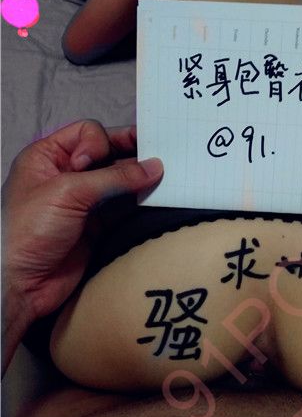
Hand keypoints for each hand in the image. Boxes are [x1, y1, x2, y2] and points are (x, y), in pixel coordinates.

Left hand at [2, 120, 162, 373]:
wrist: (22, 283)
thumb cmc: (29, 230)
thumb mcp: (68, 192)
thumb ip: (114, 177)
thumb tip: (154, 167)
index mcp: (49, 156)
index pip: (88, 133)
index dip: (100, 144)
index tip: (94, 163)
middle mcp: (67, 173)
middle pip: (108, 153)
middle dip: (131, 155)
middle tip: (159, 157)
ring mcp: (84, 200)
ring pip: (120, 180)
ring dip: (140, 179)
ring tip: (164, 177)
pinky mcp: (97, 224)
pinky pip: (124, 206)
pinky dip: (140, 201)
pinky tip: (156, 196)